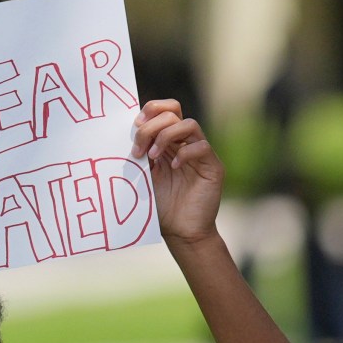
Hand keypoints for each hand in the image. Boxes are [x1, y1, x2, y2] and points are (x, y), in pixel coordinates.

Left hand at [136, 100, 223, 245]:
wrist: (180, 232)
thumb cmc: (161, 205)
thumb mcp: (143, 173)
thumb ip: (140, 150)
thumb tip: (128, 129)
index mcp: (168, 141)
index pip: (165, 110)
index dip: (150, 110)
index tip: (134, 127)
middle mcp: (185, 144)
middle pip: (173, 113)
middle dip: (151, 127)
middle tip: (139, 150)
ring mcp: (201, 154)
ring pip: (189, 124)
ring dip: (165, 136)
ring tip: (153, 157)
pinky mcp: (213, 167)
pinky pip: (201, 146)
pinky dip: (184, 153)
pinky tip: (174, 168)